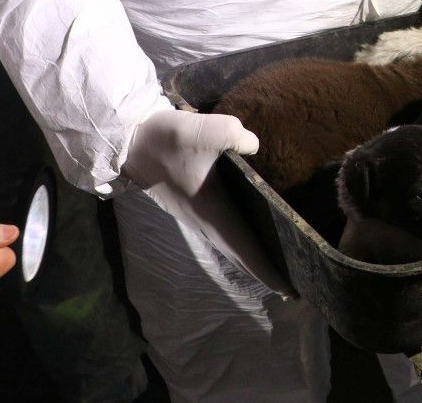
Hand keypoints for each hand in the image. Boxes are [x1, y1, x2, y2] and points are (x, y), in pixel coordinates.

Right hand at [125, 110, 291, 296]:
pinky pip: (220, 231)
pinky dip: (237, 241)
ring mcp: (195, 216)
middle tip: (291, 287)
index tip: (290, 292)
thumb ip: (238, 137)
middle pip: (239, 254)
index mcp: (214, 213)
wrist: (130, 140)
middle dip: (264, 271)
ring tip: (274, 263)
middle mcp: (204, 222)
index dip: (268, 272)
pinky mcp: (190, 206)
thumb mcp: (208, 130)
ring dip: (249, 257)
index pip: (246, 250)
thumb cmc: (169, 140)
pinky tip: (247, 231)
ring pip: (229, 244)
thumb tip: (253, 146)